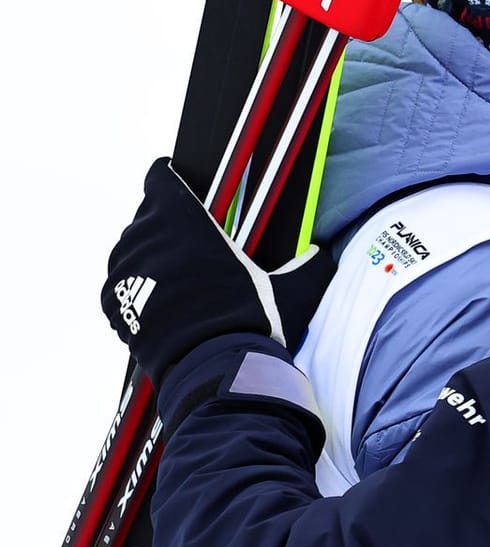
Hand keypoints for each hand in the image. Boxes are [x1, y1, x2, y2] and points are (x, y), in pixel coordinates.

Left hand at [102, 159, 335, 382]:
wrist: (213, 368)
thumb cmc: (249, 319)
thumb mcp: (292, 288)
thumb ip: (308, 265)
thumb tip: (321, 254)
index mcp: (184, 221)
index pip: (159, 178)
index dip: (170, 179)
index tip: (181, 188)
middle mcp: (147, 239)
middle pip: (147, 217)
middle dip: (166, 226)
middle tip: (194, 247)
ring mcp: (125, 272)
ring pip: (131, 251)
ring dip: (150, 257)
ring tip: (178, 279)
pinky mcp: (112, 304)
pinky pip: (118, 285)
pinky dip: (134, 289)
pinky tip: (160, 302)